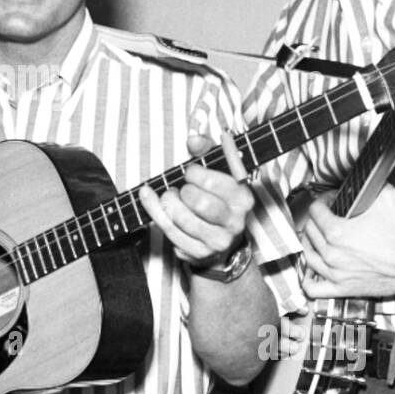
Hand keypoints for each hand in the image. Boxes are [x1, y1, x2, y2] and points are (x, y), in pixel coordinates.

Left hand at [139, 132, 254, 268]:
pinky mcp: (199, 253)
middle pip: (199, 202)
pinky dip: (154, 212)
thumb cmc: (217, 199)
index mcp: (243, 198)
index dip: (195, 173)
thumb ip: (206, 151)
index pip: (215, 182)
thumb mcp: (218, 171)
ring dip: (168, 202)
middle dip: (183, 191)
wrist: (222, 241)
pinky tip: (151, 201)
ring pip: (182, 218)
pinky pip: (169, 231)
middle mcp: (235, 222)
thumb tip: (193, 139)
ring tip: (170, 197)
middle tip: (181, 189)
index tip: (190, 172)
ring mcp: (217, 241)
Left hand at [299, 184, 394, 298]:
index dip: (322, 200)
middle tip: (327, 214)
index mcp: (337, 232)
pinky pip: (314, 288)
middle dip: (316, 218)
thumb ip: (369, 186)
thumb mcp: (387, 197)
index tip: (330, 200)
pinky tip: (312, 270)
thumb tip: (362, 181)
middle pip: (309, 231)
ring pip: (308, 255)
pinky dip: (307, 279)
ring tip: (317, 236)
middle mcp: (332, 253)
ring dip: (310, 243)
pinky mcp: (343, 289)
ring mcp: (336, 273)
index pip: (315, 210)